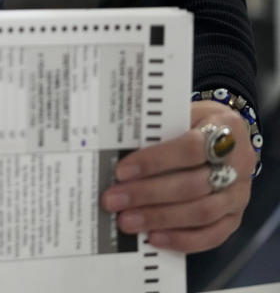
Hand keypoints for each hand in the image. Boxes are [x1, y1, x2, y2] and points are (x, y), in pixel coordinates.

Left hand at [100, 99, 256, 252]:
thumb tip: (115, 151)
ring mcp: (239, 193)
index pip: (190, 148)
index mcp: (225, 128)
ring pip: (202, 212)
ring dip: (160, 218)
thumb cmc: (193, 123)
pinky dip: (182, 240)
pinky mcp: (235, 216)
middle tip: (114, 200)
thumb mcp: (179, 113)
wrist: (225, 135)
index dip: (155, 161)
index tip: (121, 171)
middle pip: (193, 184)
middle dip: (148, 194)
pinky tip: (154, 238)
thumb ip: (156, 130)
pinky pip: (213, 235)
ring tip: (128, 221)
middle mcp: (239, 163)